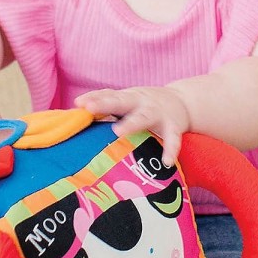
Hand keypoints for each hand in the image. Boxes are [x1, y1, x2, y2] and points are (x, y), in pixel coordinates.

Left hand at [74, 86, 190, 165]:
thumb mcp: (127, 103)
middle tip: (89, 108)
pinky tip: (166, 162)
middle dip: (105, 104)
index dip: (94, 98)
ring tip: (118, 132)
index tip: (78, 103)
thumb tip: (74, 118)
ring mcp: (158, 113)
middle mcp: (141, 102)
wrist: (183, 102)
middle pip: (121, 101)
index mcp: (128, 98)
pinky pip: (172, 138)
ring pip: (144, 117)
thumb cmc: (145, 106)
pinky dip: (170, 149)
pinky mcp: (173, 126)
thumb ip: (106, 109)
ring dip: (131, 123)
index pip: (108, 95)